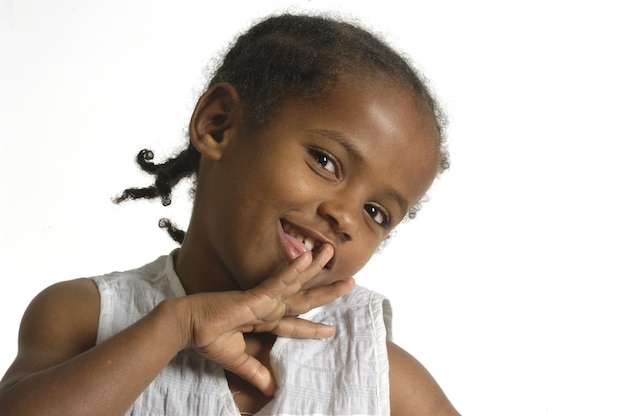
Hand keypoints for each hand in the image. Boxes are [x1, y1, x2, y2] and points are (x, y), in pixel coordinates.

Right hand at [176, 244, 353, 395]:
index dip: (313, 327)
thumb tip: (270, 391)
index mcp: (265, 321)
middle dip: (328, 291)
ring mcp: (264, 299)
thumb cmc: (208, 339)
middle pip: (305, 299)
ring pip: (297, 283)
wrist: (188, 327)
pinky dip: (293, 270)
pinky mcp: (255, 295)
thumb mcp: (238, 361)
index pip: (295, 324)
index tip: (332, 330)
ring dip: (316, 268)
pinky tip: (307, 257)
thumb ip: (255, 373)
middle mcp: (269, 307)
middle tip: (351, 282)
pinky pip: (278, 280)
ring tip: (331, 252)